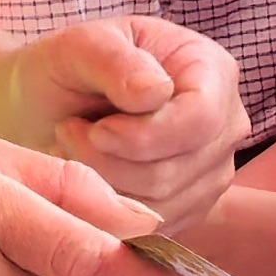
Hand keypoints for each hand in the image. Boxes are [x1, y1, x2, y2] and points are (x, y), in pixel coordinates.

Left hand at [11, 15, 245, 227]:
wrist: (49, 104)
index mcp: (212, 70)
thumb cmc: (67, 69)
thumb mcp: (79, 46)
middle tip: (67, 132)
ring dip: (102, 184)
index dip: (145, 135)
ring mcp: (213, 172)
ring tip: (73, 149)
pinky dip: (107, 209)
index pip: (201, 118)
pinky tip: (87, 177)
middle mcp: (226, 124)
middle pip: (178, 168)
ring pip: (161, 205)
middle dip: (110, 161)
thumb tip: (155, 93)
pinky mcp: (190, 209)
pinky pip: (151, 229)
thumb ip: (116, 62)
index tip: (95, 129)